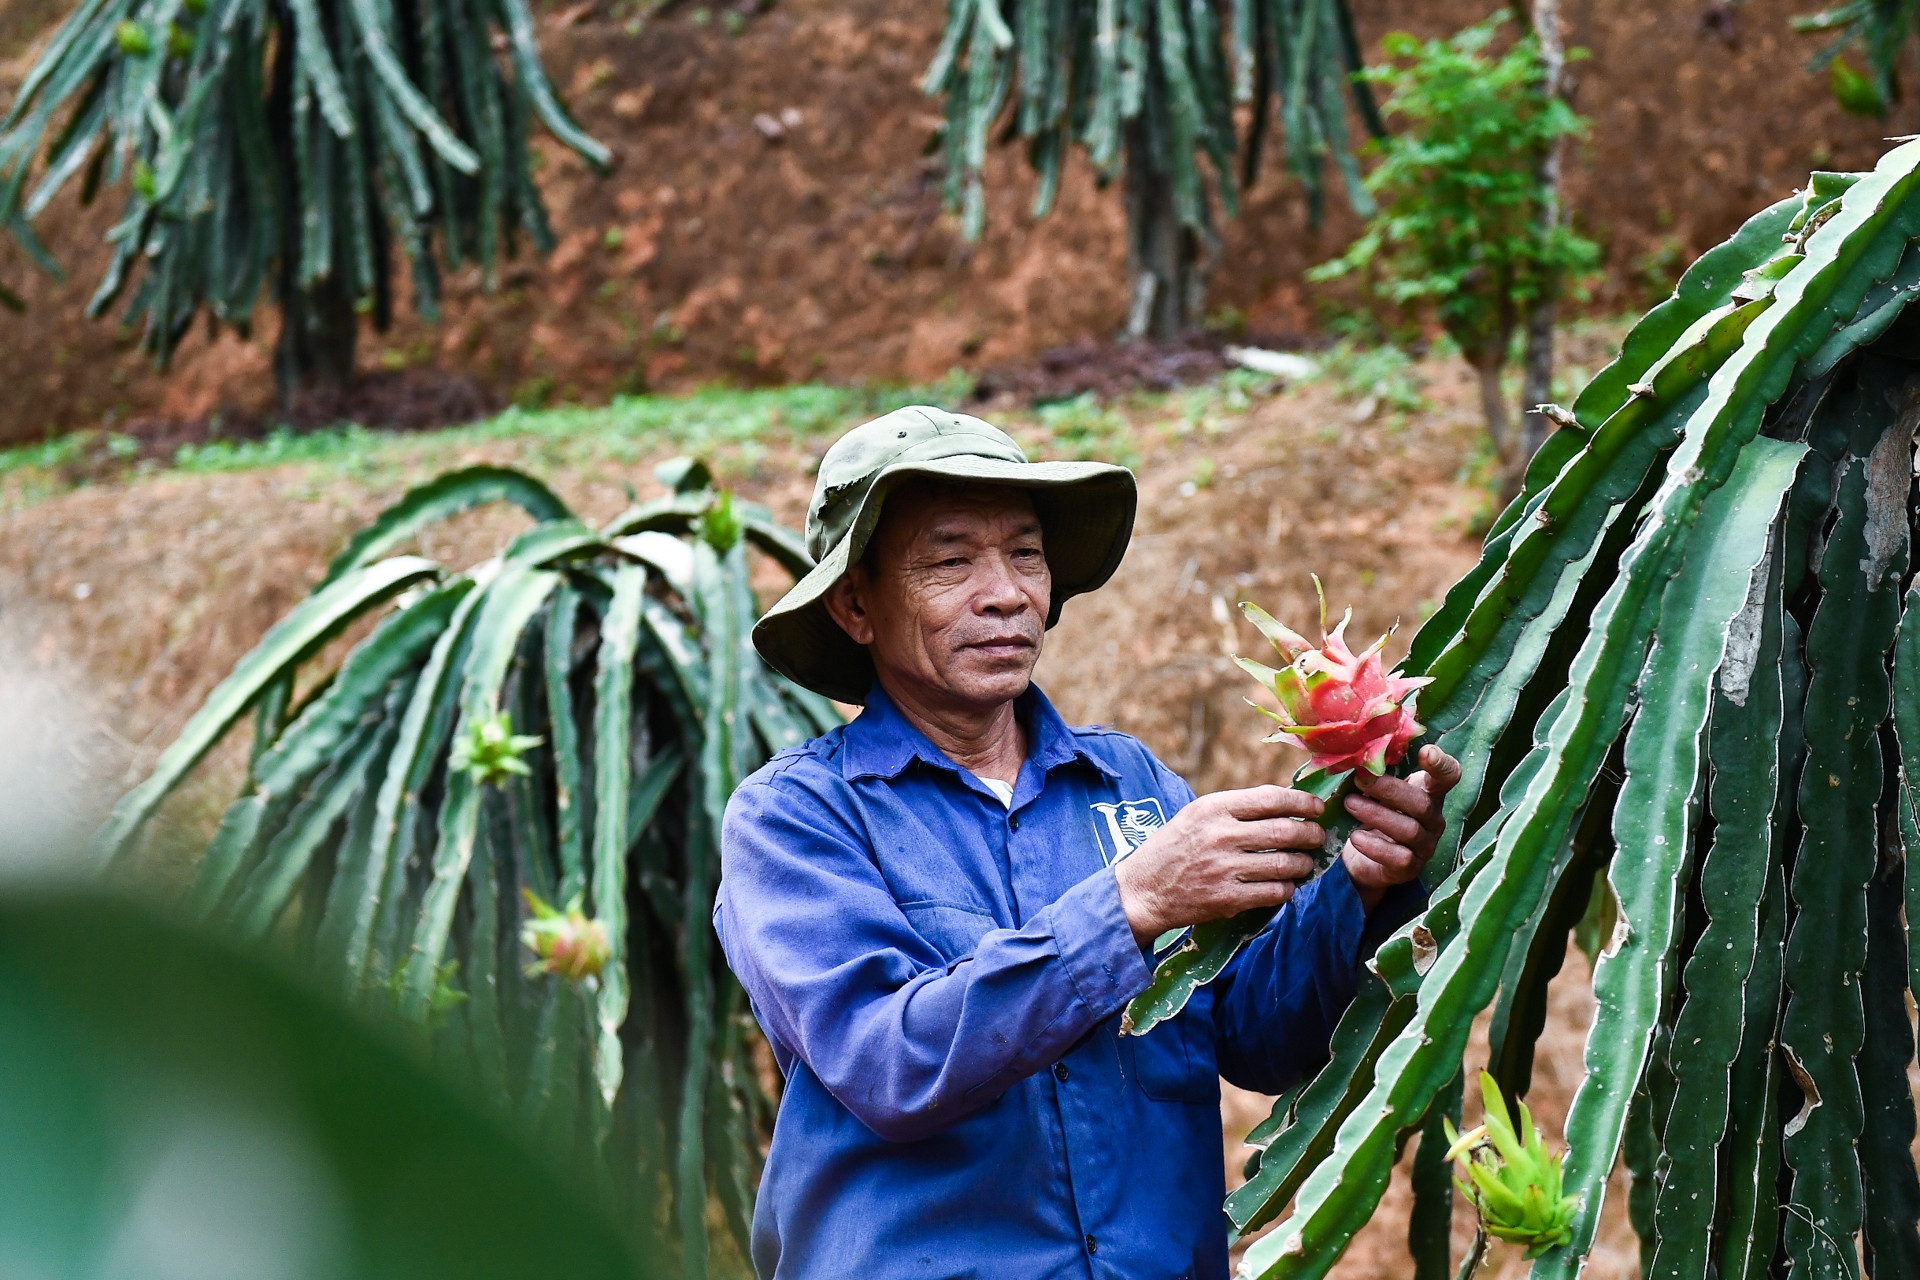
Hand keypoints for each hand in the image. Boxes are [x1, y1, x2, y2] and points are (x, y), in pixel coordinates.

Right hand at [1111, 786, 1326, 945]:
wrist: (1142, 890)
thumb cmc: (1173, 848)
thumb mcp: (1196, 815)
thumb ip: (1236, 809)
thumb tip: (1284, 804)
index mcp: (1213, 808)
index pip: (1270, 798)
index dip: (1301, 803)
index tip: (1316, 808)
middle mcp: (1220, 835)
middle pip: (1284, 831)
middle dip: (1310, 835)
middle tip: (1317, 837)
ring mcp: (1224, 868)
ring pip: (1285, 864)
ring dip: (1303, 864)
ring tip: (1305, 863)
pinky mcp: (1227, 898)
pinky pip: (1273, 892)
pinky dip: (1287, 889)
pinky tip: (1285, 886)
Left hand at [1340, 744, 1463, 911]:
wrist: (1362, 858)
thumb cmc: (1372, 813)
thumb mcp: (1374, 791)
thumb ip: (1373, 773)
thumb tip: (1353, 753)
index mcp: (1428, 793)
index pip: (1447, 776)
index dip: (1441, 764)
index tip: (1426, 751)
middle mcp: (1432, 819)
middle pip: (1421, 803)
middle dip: (1389, 790)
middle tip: (1360, 779)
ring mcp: (1424, 845)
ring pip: (1409, 829)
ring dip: (1376, 814)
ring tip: (1349, 803)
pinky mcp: (1410, 867)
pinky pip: (1399, 857)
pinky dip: (1374, 846)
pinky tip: (1355, 836)